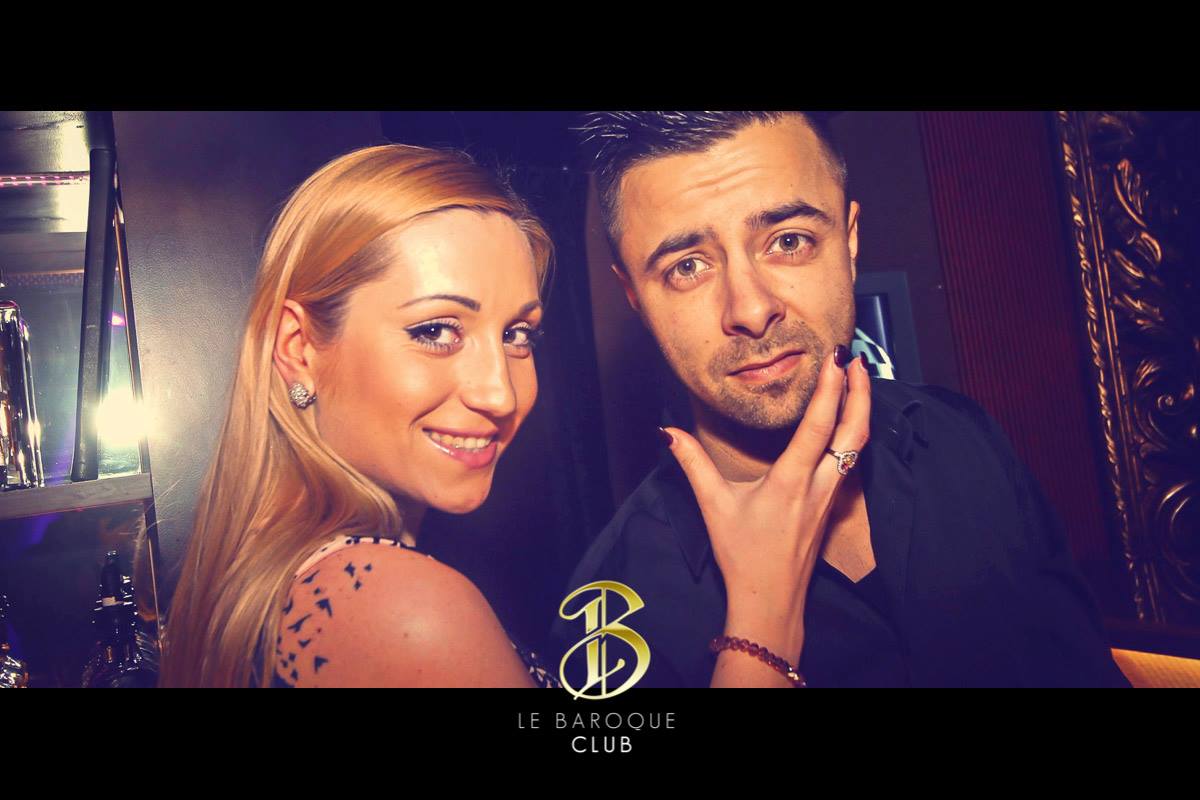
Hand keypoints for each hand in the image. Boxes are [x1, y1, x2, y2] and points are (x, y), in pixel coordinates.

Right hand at [661, 348, 870, 665]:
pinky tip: (848, 421)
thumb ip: (692, 464)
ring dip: (861, 409)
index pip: (819, 425)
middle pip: (854, 430)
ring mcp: (831, 497)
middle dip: (860, 391)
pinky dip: (854, 432)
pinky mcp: (833, 505)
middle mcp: (820, 485)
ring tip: (857, 379)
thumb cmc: (743, 556)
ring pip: (858, 445)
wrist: (772, 601)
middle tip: (856, 358)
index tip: (833, 357)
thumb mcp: (713, 506)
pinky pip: (852, 461)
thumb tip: (668, 432)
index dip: (830, 388)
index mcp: (792, 481)